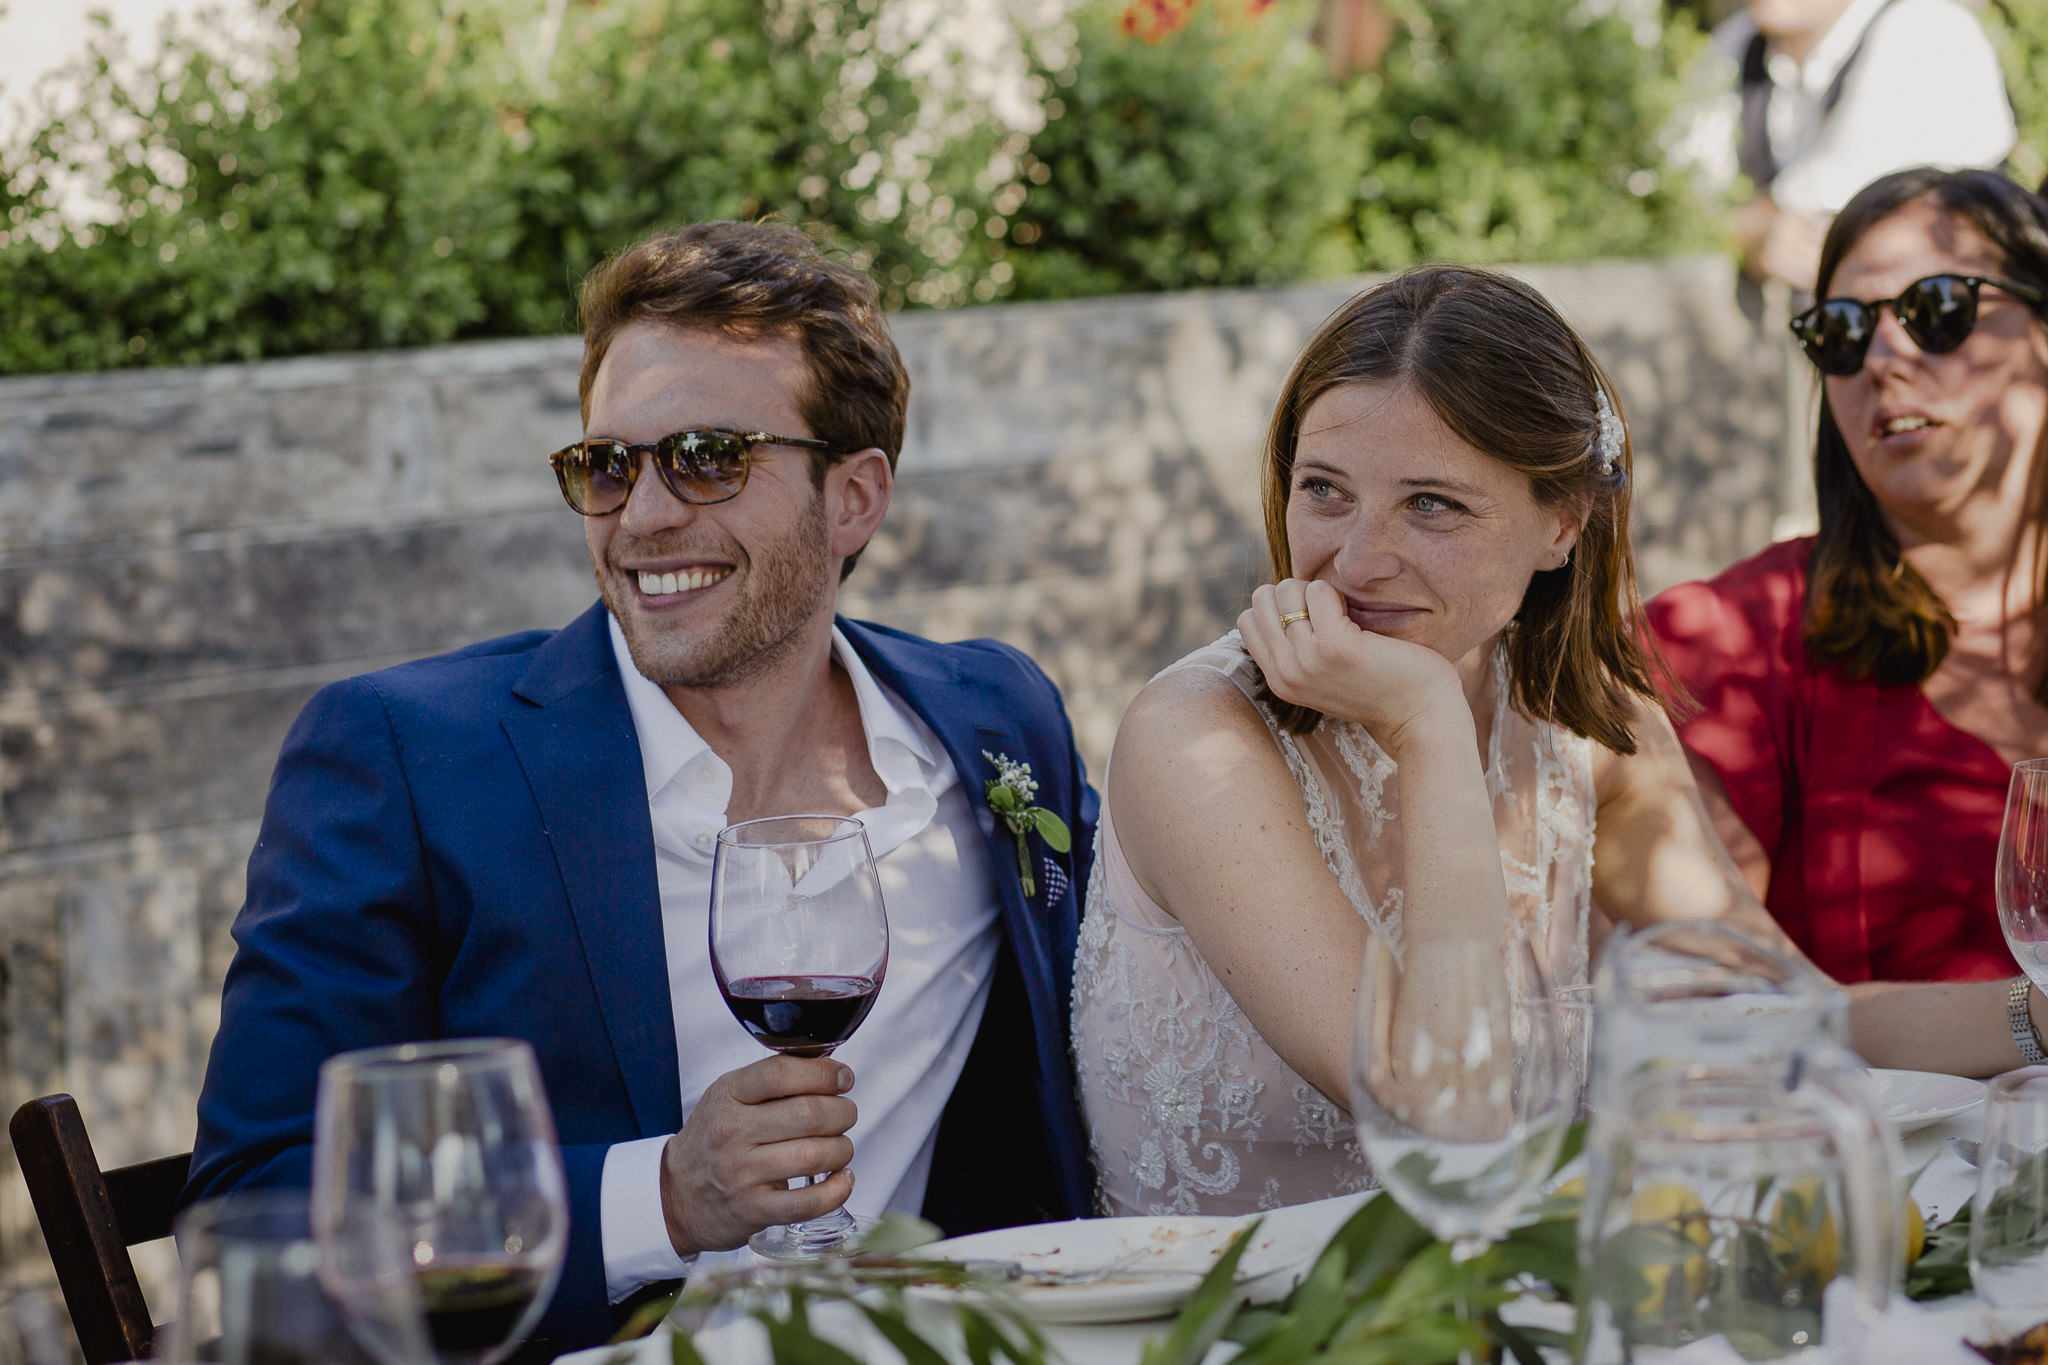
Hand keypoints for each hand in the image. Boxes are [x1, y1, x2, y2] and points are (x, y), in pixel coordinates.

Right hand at [659, 1054, 857, 1255]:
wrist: (674, 1195)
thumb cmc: (713, 1140)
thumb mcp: (727, 1097)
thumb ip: (771, 1081)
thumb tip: (830, 1069)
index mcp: (728, 1096)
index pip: (780, 1073)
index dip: (823, 1073)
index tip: (842, 1078)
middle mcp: (732, 1133)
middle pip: (809, 1114)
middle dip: (843, 1112)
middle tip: (845, 1114)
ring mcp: (741, 1175)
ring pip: (815, 1156)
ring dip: (842, 1149)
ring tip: (840, 1147)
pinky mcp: (752, 1211)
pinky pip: (809, 1203)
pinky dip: (837, 1190)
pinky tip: (841, 1179)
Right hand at [1237, 578, 1469, 753]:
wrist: (1420, 716)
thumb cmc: (1379, 687)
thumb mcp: (1323, 676)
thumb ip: (1296, 650)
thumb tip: (1279, 599)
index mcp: (1279, 681)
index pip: (1248, 620)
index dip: (1277, 607)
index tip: (1310, 617)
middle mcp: (1286, 673)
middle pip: (1262, 600)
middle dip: (1292, 592)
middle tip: (1327, 610)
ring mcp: (1308, 660)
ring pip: (1286, 591)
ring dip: (1315, 590)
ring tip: (1342, 613)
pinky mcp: (1336, 646)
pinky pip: (1317, 592)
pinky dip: (1336, 593)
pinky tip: (1356, 615)